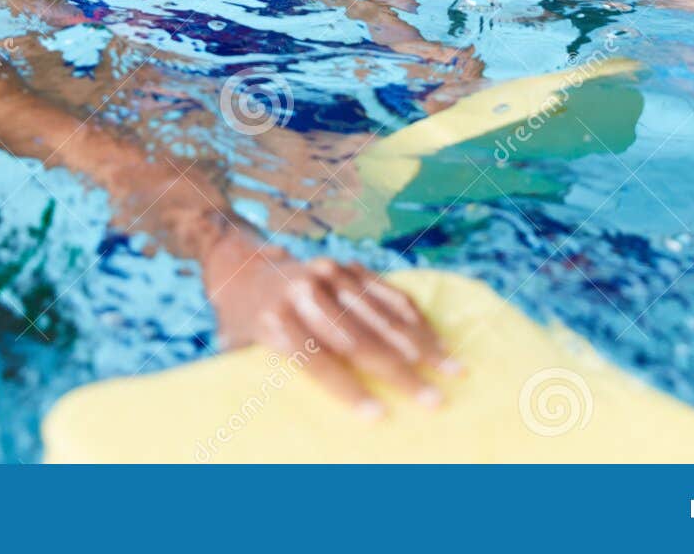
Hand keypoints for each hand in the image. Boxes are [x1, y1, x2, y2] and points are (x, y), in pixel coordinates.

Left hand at [202, 236, 456, 414]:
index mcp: (276, 320)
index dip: (349, 391)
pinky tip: (438, 342)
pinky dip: (417, 321)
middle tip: (434, 401)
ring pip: (384, 315)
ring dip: (422, 346)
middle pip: (361, 340)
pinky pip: (390, 294)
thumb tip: (299, 428)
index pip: (318, 361)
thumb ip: (270, 380)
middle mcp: (306, 293)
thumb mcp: (241, 354)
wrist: (244, 267)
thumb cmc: (245, 326)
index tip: (379, 417)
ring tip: (453, 370)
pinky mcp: (351, 266)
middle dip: (402, 374)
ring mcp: (332, 274)